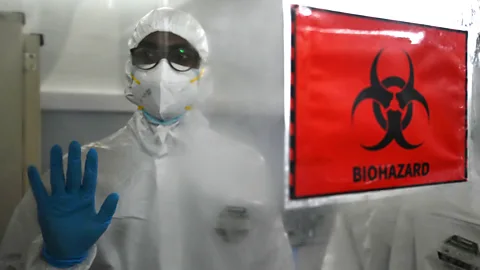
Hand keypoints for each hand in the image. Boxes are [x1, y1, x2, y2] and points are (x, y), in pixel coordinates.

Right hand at [27, 141, 118, 267]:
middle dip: (73, 159)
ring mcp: (59, 200)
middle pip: (73, 173)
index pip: (89, 178)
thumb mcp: (100, 224)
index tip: (92, 151)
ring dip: (56, 164)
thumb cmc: (86, 236)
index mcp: (86, 198)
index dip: (90, 165)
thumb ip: (107, 209)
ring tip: (55, 148)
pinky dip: (36, 181)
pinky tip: (32, 168)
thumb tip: (115, 194)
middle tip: (74, 143)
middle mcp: (72, 195)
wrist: (69, 250)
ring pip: (58, 178)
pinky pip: (40, 191)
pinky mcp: (47, 206)